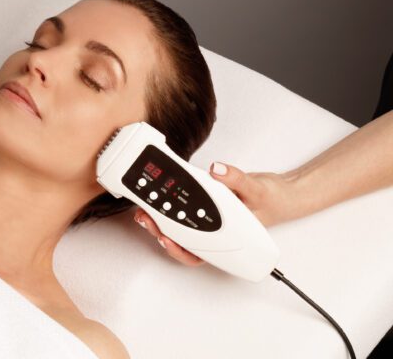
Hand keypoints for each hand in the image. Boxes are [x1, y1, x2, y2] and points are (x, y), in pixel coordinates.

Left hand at [133, 161, 293, 266]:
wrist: (281, 193)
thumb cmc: (273, 200)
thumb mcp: (256, 188)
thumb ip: (236, 179)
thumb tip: (217, 170)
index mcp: (225, 240)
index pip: (198, 254)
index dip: (178, 250)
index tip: (164, 239)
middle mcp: (213, 233)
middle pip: (182, 241)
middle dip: (160, 231)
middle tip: (145, 218)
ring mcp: (207, 220)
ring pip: (179, 227)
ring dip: (160, 220)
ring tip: (144, 210)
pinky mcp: (204, 204)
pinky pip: (185, 208)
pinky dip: (170, 204)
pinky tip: (158, 196)